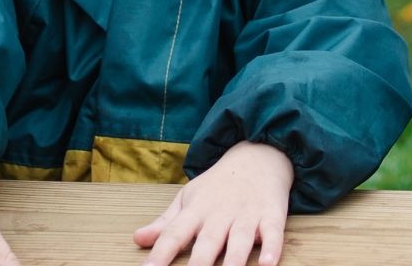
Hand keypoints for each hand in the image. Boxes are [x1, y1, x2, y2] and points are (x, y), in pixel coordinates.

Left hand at [134, 141, 294, 265]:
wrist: (258, 156)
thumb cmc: (219, 185)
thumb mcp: (189, 198)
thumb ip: (166, 223)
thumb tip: (137, 239)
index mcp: (196, 210)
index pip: (174, 233)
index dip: (161, 253)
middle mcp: (221, 213)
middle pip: (208, 241)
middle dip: (198, 264)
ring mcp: (248, 214)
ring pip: (240, 240)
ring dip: (234, 260)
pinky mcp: (272, 214)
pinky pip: (274, 232)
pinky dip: (272, 247)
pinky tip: (269, 263)